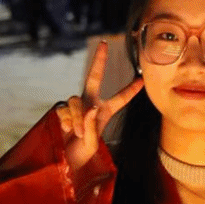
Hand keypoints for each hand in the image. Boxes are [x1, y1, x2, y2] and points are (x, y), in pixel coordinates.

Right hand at [56, 40, 142, 173]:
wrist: (66, 160)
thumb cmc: (84, 152)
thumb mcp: (93, 142)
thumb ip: (91, 125)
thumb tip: (89, 108)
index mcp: (105, 111)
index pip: (120, 98)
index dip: (130, 89)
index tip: (142, 79)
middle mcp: (90, 103)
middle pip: (93, 77)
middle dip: (98, 60)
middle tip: (104, 43)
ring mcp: (75, 106)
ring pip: (75, 100)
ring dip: (77, 117)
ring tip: (77, 133)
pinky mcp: (62, 109)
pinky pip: (64, 109)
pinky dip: (66, 121)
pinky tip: (66, 130)